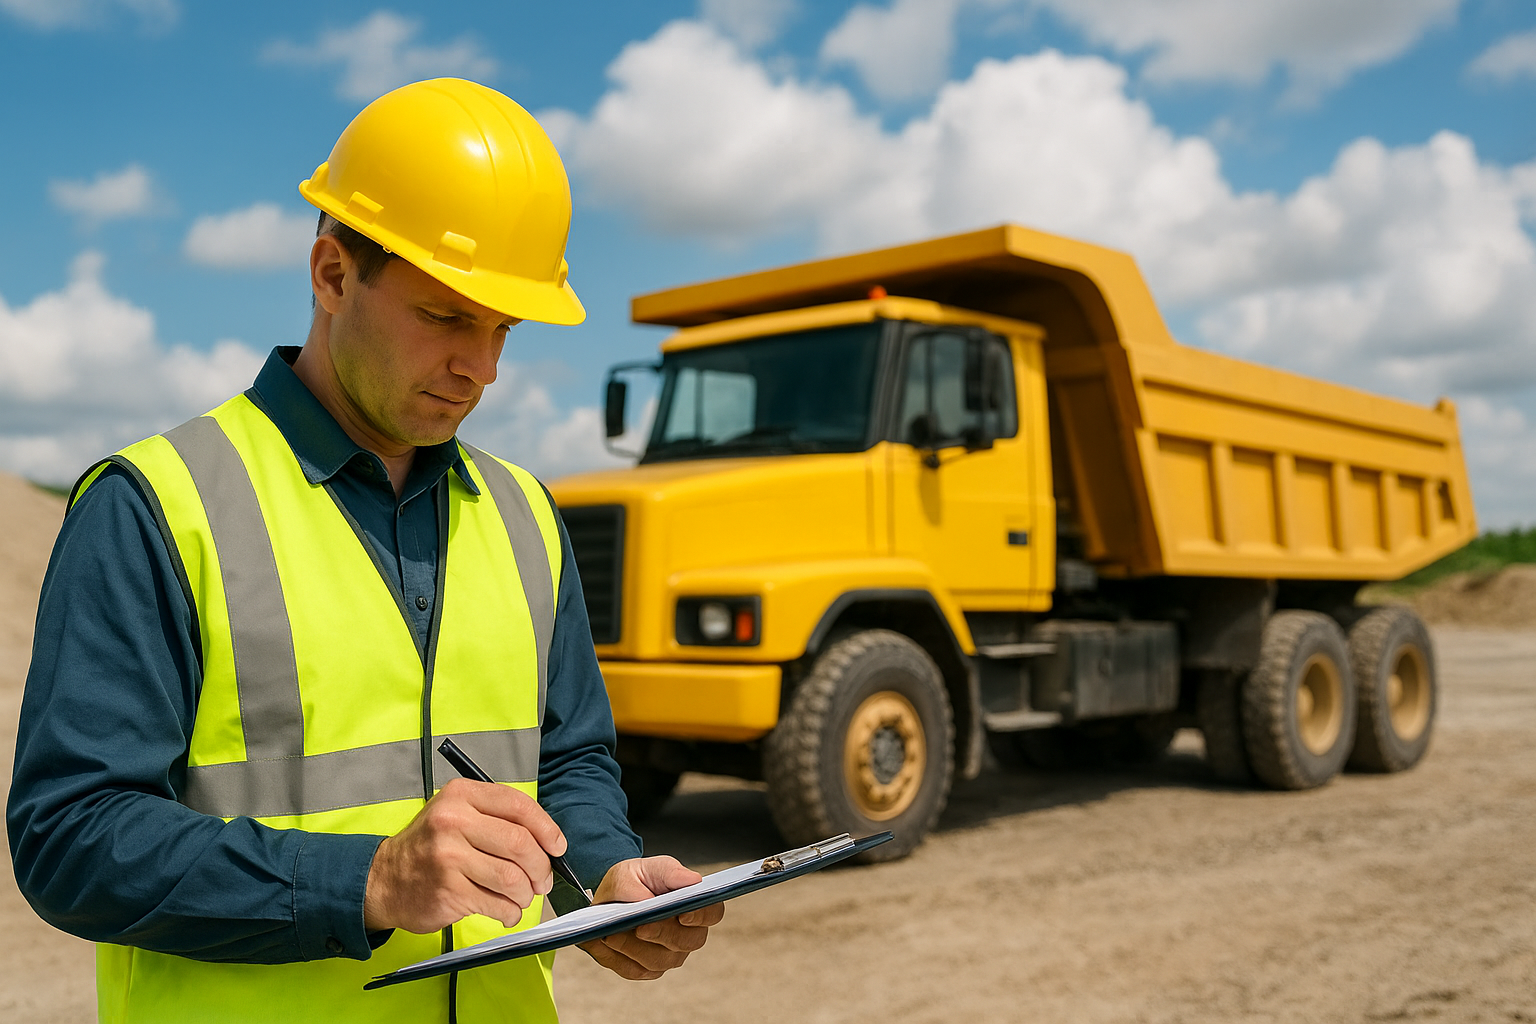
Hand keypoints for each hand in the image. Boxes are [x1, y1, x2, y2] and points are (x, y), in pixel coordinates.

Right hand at [363, 778, 564, 933]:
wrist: (383, 880)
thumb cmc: (430, 847)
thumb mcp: (457, 814)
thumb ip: (497, 818)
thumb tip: (547, 840)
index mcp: (461, 795)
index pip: (519, 806)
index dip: (547, 829)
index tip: (557, 847)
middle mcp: (453, 821)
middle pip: (520, 844)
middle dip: (541, 867)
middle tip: (542, 880)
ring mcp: (449, 858)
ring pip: (512, 878)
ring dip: (526, 893)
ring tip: (522, 897)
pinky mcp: (448, 892)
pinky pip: (497, 904)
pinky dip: (510, 912)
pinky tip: (506, 911)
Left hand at [578, 857, 724, 980]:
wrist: (609, 897)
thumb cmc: (634, 880)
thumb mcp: (647, 868)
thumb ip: (668, 873)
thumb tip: (692, 881)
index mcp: (695, 906)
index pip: (712, 913)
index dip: (701, 915)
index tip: (684, 913)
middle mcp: (687, 935)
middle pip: (686, 942)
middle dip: (662, 934)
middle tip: (641, 926)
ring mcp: (667, 956)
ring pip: (658, 960)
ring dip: (634, 947)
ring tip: (612, 933)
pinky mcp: (644, 970)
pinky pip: (634, 969)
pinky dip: (617, 956)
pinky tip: (603, 942)